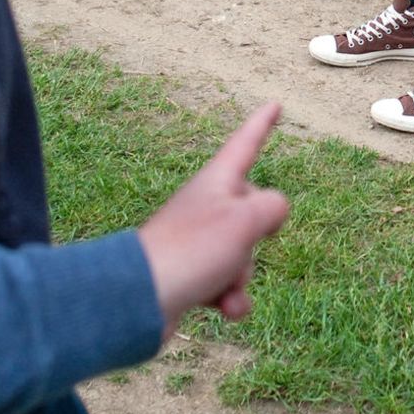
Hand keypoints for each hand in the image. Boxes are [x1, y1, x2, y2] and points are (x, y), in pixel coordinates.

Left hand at [138, 102, 290, 340]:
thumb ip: (273, 206)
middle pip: (252, 211)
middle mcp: (206, 205)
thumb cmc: (192, 250)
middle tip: (239, 247)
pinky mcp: (191, 274)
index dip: (262, 124)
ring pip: (243, 252)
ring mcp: (197, 240)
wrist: (139, 298)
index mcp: (217, 182)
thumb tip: (273, 212)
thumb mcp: (246, 220)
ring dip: (243, 275)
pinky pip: (227, 283)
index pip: (246, 144)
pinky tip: (224, 309)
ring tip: (224, 286)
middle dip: (258, 237)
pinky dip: (231, 298)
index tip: (274, 105)